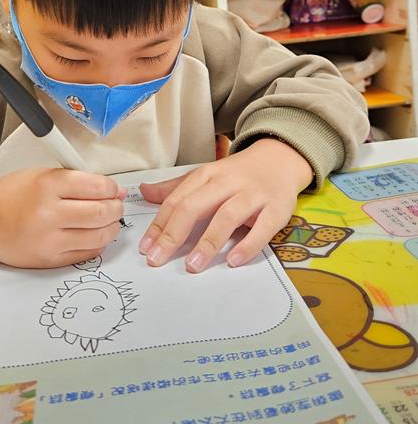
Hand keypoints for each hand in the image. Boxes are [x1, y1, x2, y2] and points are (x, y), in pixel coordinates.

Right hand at [0, 169, 125, 268]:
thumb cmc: (11, 195)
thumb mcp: (42, 175)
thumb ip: (75, 180)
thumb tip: (110, 190)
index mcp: (48, 186)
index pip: (96, 187)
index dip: (111, 188)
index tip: (113, 189)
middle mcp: (49, 214)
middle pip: (101, 213)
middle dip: (115, 207)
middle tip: (115, 204)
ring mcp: (50, 240)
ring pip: (99, 235)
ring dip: (111, 226)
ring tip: (108, 219)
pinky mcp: (50, 260)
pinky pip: (87, 253)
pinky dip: (97, 243)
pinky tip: (94, 233)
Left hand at [138, 139, 312, 272]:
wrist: (281, 158)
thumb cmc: (239, 174)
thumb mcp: (207, 175)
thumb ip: (177, 188)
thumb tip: (144, 192)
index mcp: (207, 175)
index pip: (177, 200)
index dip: (159, 225)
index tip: (146, 249)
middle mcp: (227, 182)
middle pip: (195, 206)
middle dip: (173, 234)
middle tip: (157, 260)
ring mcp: (253, 194)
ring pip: (227, 216)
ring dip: (208, 242)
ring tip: (192, 265)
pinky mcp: (277, 208)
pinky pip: (262, 228)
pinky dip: (248, 245)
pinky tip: (233, 261)